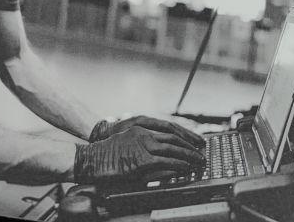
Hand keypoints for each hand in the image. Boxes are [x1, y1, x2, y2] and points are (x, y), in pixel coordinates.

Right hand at [73, 124, 205, 182]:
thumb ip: (145, 145)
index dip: (185, 134)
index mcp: (140, 127)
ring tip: (199, 161)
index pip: (169, 128)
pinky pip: (165, 162)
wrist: (91, 158)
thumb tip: (161, 151)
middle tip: (202, 152)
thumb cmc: (107, 154)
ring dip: (188, 156)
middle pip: (174, 137)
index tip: (196, 141)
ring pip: (172, 149)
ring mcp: (142, 146)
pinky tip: (186, 168)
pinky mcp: (141, 161)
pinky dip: (178, 164)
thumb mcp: (128, 143)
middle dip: (190, 146)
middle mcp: (143, 133)